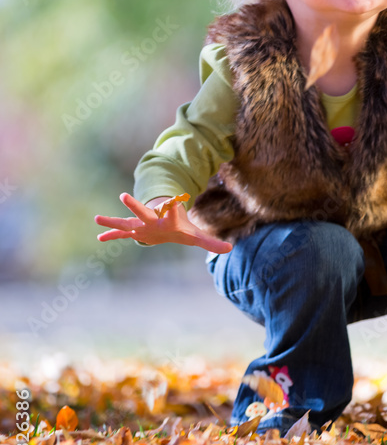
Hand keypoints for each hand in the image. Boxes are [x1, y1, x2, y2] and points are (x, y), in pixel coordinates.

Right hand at [94, 192, 232, 252]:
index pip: (171, 210)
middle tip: (123, 195)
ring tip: (97, 218)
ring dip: (113, 220)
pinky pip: (121, 233)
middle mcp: (152, 219)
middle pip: (143, 211)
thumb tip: (230, 249)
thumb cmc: (180, 227)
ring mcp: (141, 224)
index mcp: (168, 219)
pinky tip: (99, 239)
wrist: (166, 219)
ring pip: (126, 221)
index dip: (172, 205)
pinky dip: (111, 235)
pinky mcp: (135, 229)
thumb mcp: (196, 236)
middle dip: (134, 205)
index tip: (174, 198)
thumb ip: (211, 242)